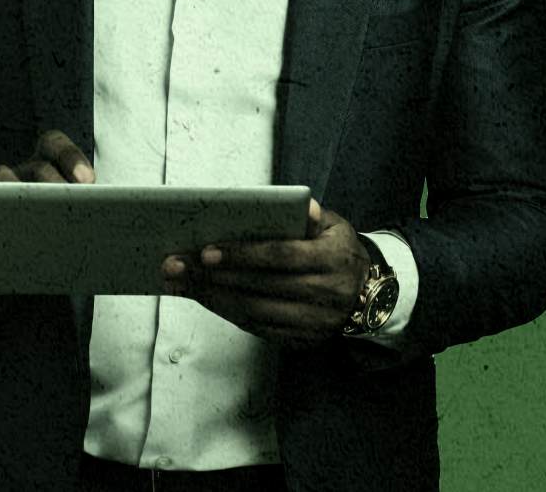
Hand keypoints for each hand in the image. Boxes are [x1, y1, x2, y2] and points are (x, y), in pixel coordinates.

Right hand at [0, 130, 94, 268]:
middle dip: (50, 183)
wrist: (24, 262)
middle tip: (63, 203)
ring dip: (3, 186)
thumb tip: (103, 204)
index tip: (87, 182)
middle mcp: (23, 175)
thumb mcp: (71, 225)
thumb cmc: (57, 237)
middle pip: (38, 168)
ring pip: (0, 178)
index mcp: (48, 172)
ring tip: (9, 203)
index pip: (57, 148)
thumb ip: (86, 216)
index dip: (72, 158)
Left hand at [160, 198, 373, 345]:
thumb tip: (299, 205)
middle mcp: (326, 294)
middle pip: (260, 287)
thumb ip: (311, 215)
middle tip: (175, 265)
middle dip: (212, 276)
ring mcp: (315, 322)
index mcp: (332, 259)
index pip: (281, 256)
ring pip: (255, 312)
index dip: (242, 255)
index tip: (205, 251)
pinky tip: (204, 298)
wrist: (370, 294)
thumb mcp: (334, 226)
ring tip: (180, 283)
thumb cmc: (337, 250)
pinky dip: (228, 313)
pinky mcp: (303, 339)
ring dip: (212, 297)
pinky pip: (259, 328)